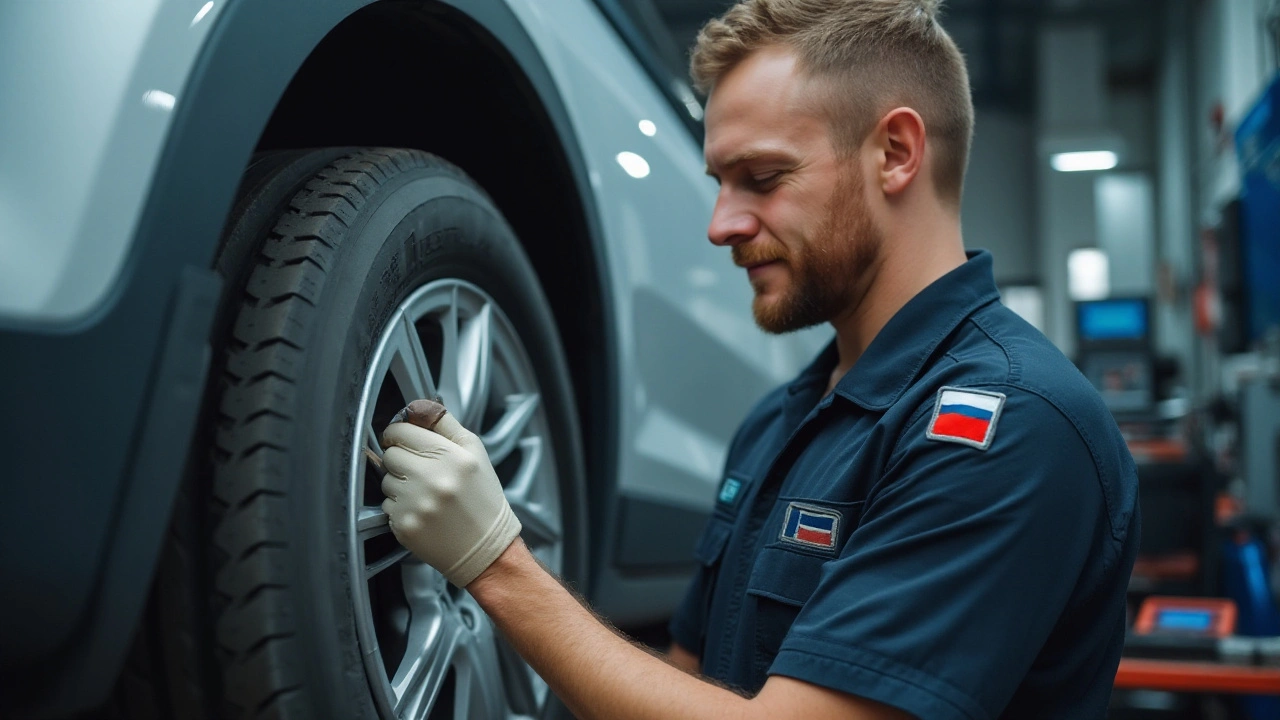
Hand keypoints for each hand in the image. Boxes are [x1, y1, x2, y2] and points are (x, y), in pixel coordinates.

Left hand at [379, 399, 521, 586]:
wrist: (487, 548)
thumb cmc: (483, 500)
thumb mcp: (475, 453)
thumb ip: (446, 425)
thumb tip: (419, 408)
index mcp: (451, 457)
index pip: (402, 431)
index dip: (399, 433)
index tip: (402, 438)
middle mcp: (432, 479)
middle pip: (390, 454)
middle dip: (401, 459)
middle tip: (419, 470)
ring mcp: (416, 504)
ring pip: (386, 480)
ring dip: (400, 484)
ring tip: (425, 494)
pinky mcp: (404, 525)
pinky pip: (386, 505)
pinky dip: (400, 507)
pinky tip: (422, 511)